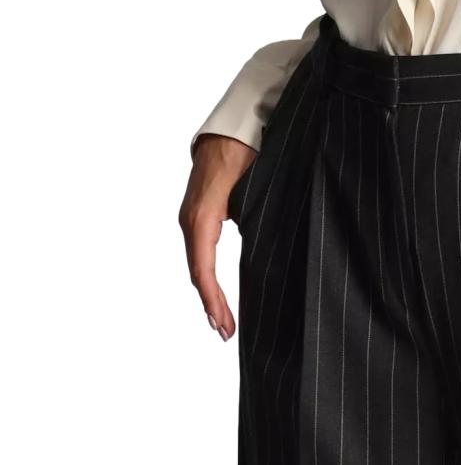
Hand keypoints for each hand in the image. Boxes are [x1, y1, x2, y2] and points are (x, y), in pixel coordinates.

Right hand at [179, 134, 256, 341]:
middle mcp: (191, 220)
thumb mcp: (254, 190)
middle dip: (212, 306)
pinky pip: (201, 256)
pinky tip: (217, 299)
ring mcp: (192, 219)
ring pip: (198, 267)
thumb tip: (265, 259)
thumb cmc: (245, 155)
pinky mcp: (200, 219)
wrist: (229, 130)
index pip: (203, 268)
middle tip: (225, 334)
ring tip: (222, 325)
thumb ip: (255, 223)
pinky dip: (208, 281)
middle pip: (199, 273)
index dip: (213, 299)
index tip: (223, 323)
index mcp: (203, 217)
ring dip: (210, 297)